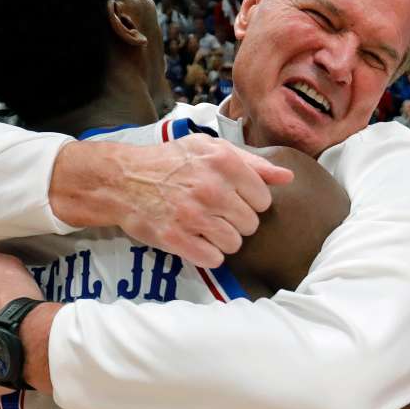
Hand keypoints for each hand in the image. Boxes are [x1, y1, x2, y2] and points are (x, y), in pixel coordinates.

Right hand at [50, 136, 293, 267]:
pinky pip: (213, 259)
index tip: (235, 200)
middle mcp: (211, 189)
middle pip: (250, 224)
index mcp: (223, 163)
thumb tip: (286, 177)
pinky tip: (197, 241)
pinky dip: (208, 254)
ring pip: (234, 244)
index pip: (263, 199)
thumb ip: (252, 163)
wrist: (123, 180)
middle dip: (237, 222)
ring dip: (224, 240)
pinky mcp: (177, 238)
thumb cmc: (169, 162)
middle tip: (217, 214)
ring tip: (207, 228)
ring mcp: (193, 215)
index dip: (251, 202)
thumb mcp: (209, 149)